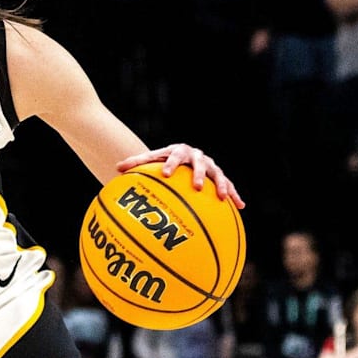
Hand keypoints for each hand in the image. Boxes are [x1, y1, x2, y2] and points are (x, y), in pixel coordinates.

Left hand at [115, 143, 245, 208]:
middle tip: (196, 187)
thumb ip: (136, 163)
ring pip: (218, 174)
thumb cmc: (164, 160)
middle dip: (198, 174)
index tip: (166, 174)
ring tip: (222, 197)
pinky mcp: (219, 176)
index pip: (173, 157)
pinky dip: (234, 195)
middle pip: (199, 164)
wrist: (183, 155)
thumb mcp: (151, 160)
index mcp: (178, 151)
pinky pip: (229, 186)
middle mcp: (197, 157)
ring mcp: (210, 166)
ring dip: (221, 185)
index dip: (170, 165)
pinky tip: (241, 207)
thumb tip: (116, 168)